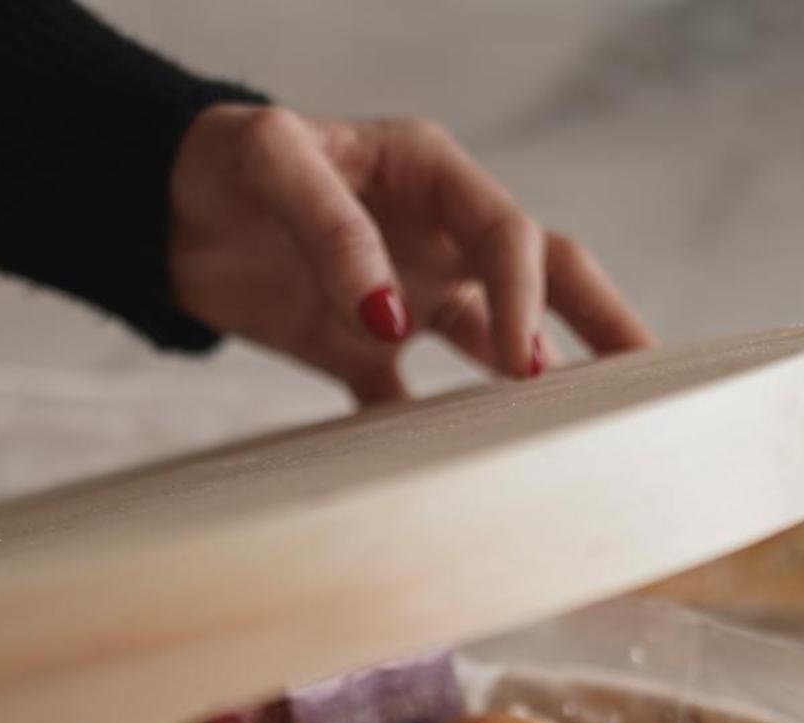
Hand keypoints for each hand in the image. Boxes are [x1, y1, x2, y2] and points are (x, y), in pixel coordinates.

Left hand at [168, 107, 650, 404]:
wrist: (152, 204)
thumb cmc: (215, 160)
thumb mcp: (270, 161)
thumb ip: (332, 228)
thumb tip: (393, 317)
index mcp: (426, 173)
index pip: (506, 233)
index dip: (525, 297)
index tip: (524, 366)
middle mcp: (432, 234)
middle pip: (543, 276)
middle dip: (601, 325)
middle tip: (651, 385)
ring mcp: (404, 292)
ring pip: (493, 339)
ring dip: (534, 385)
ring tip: (580, 440)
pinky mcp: (359, 348)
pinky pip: (412, 398)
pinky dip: (431, 437)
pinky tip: (456, 481)